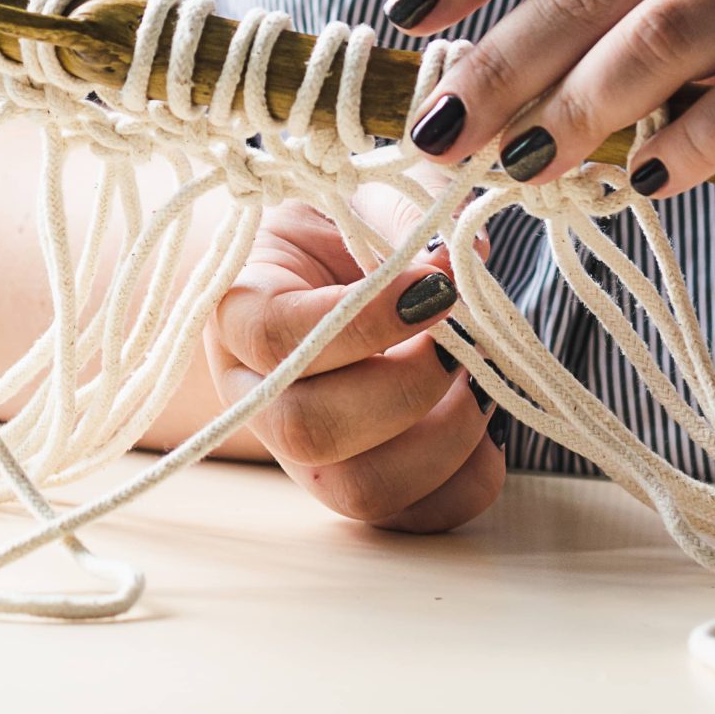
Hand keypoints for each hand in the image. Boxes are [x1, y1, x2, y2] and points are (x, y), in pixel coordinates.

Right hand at [205, 201, 503, 530]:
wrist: (333, 275)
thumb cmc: (344, 231)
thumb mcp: (362, 195)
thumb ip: (404, 212)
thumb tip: (456, 260)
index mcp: (236, 312)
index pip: (274, 336)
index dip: (363, 319)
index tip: (437, 284)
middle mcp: (254, 395)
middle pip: (308, 429)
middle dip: (408, 388)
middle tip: (461, 339)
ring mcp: (301, 455)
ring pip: (358, 490)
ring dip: (444, 437)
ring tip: (476, 377)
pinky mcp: (357, 487)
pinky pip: (414, 518)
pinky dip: (468, 474)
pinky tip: (478, 413)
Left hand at [385, 0, 714, 218]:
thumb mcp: (669, 6)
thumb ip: (585, 22)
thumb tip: (451, 94)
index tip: (403, 12)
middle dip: (503, 63)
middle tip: (441, 132)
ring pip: (664, 34)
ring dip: (581, 109)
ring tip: (523, 168)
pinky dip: (685, 144)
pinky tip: (643, 184)